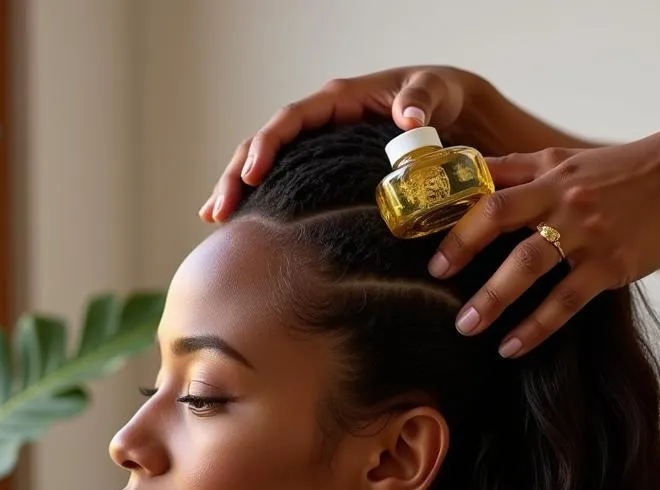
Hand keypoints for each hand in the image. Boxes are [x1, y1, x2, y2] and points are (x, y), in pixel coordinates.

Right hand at [200, 66, 492, 222]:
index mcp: (337, 101)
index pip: (291, 121)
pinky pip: (281, 183)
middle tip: (219, 212)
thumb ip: (422, 99)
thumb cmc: (437, 97)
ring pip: (264, 166)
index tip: (252, 174)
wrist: (446, 113)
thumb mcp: (434, 92)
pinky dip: (257, 203)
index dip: (268, 145)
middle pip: (264, 145)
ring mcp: (316, 148)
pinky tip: (236, 226)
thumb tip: (408, 114)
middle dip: (236, 176)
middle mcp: (319, 123)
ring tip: (214, 221)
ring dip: (237, 191)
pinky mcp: (320, 170)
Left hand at [430, 122, 659, 356]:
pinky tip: (511, 347)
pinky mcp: (610, 265)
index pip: (490, 189)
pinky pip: (565, 301)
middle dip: (462, 250)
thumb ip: (516, 168)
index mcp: (547, 176)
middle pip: (500, 219)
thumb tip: (467, 170)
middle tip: (434, 281)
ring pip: (530, 265)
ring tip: (466, 327)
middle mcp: (562, 201)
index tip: (430, 240)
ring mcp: (587, 233)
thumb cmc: (621, 170)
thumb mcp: (565, 158)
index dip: (457, 214)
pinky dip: (535, 327)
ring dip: (493, 298)